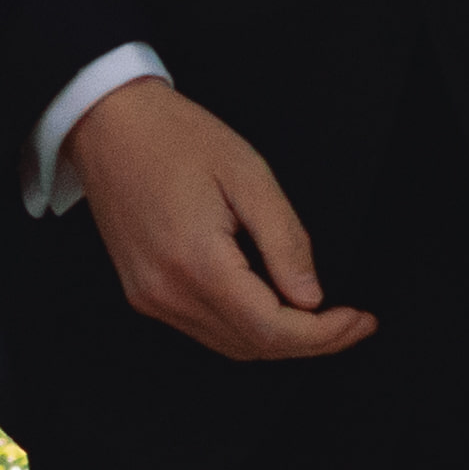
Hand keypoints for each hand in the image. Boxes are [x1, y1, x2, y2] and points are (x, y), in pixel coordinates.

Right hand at [67, 73, 372, 363]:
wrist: (109, 123)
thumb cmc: (174, 137)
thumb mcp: (249, 175)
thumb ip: (285, 241)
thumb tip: (311, 296)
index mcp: (195, 262)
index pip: (271, 328)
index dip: (323, 334)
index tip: (359, 319)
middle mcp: (167, 292)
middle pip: (253, 346)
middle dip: (312, 342)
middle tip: (352, 323)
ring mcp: (150, 297)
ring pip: (230, 345)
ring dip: (280, 340)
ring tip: (323, 320)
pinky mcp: (144, 293)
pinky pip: (205, 329)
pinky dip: (246, 329)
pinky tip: (274, 308)